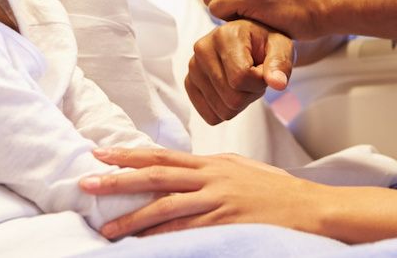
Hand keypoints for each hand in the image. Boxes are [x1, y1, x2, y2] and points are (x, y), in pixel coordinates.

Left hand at [81, 147, 316, 237]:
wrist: (309, 208)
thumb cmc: (276, 191)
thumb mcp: (241, 169)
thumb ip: (211, 170)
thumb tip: (184, 170)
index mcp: (213, 163)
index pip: (162, 155)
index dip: (129, 155)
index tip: (100, 154)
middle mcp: (211, 178)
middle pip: (156, 175)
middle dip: (118, 179)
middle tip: (87, 182)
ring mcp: (218, 201)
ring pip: (165, 206)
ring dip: (132, 217)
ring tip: (106, 228)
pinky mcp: (226, 223)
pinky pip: (186, 230)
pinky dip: (162, 236)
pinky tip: (143, 241)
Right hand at [185, 19, 292, 124]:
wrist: (251, 41)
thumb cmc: (266, 43)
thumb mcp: (281, 47)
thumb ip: (281, 64)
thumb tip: (277, 83)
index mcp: (225, 35)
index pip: (241, 78)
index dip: (259, 83)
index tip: (263, 70)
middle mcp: (203, 49)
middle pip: (232, 98)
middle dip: (250, 93)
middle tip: (254, 77)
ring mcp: (193, 67)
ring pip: (223, 110)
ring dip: (240, 101)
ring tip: (243, 81)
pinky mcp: (189, 83)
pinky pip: (210, 116)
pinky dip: (226, 109)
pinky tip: (231, 89)